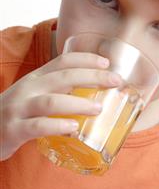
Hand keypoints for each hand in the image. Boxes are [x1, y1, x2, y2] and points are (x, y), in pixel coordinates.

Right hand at [0, 52, 122, 159]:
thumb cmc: (17, 110)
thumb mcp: (35, 92)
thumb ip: (58, 89)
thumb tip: (90, 91)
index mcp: (36, 78)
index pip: (63, 61)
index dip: (86, 59)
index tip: (106, 63)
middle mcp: (29, 88)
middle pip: (63, 77)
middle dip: (92, 77)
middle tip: (115, 81)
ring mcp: (20, 108)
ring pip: (51, 101)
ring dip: (78, 103)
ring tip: (99, 108)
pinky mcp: (14, 129)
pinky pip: (38, 126)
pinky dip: (58, 126)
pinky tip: (74, 128)